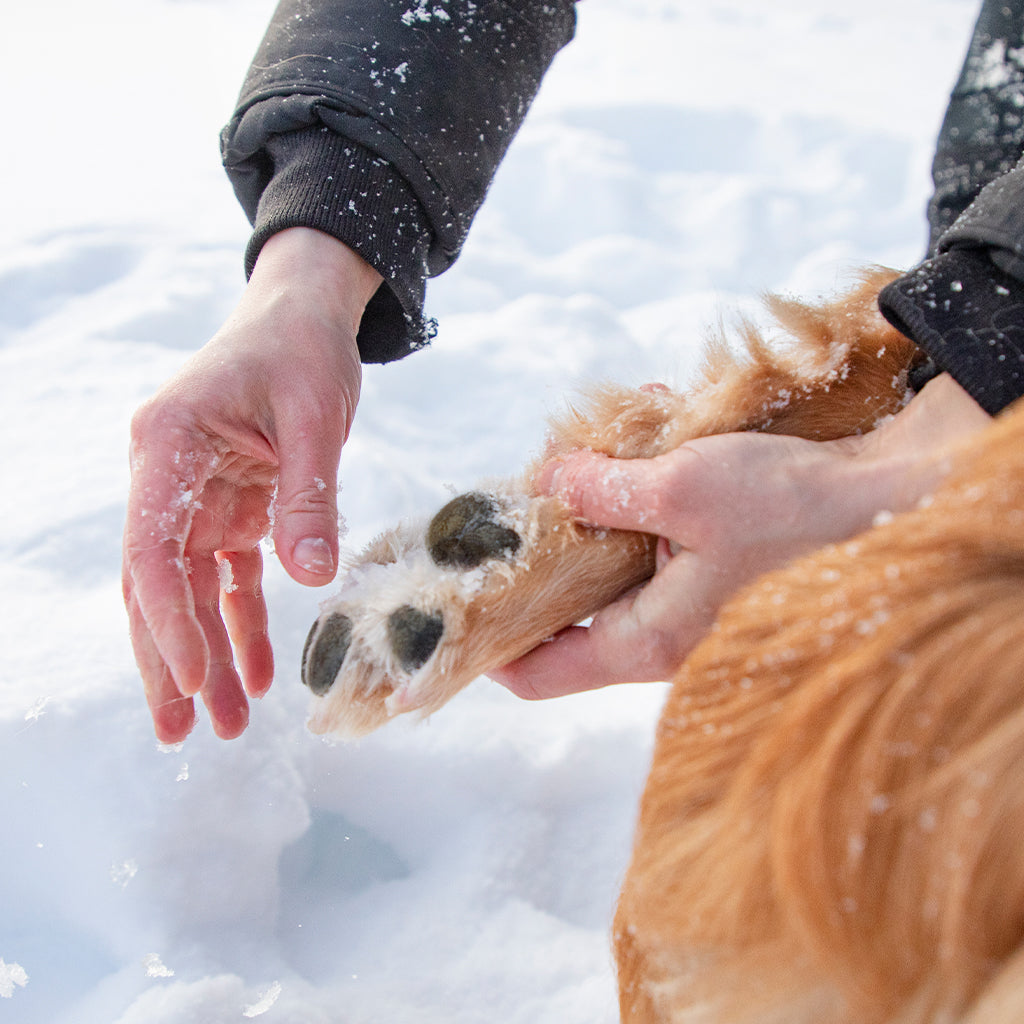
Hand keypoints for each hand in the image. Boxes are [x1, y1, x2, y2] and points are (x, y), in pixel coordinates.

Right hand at [123, 228, 381, 742]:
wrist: (305, 317)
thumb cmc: (303, 349)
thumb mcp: (314, 417)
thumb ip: (308, 496)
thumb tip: (310, 578)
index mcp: (168, 444)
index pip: (153, 549)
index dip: (168, 620)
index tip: (193, 679)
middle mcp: (168, 476)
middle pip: (156, 584)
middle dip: (169, 660)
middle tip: (183, 731)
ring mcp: (195, 496)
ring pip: (188, 591)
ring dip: (206, 654)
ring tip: (226, 722)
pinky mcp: (230, 508)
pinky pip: (229, 576)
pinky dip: (241, 622)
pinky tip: (255, 670)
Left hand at [491, 374, 990, 699]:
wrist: (879, 500)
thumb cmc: (791, 508)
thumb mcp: (682, 489)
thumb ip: (602, 489)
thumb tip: (543, 480)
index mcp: (646, 641)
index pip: (539, 673)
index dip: (489, 645)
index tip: (453, 605)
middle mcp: (658, 637)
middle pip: (563, 617)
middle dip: (536, 557)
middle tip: (514, 501)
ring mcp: (680, 608)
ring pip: (601, 575)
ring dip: (586, 517)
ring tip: (579, 459)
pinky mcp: (699, 575)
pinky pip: (642, 548)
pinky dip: (629, 505)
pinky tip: (638, 451)